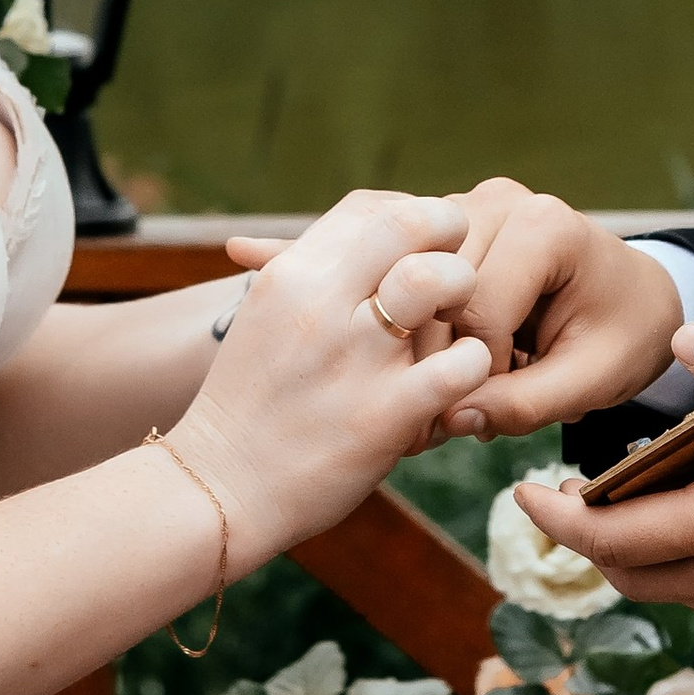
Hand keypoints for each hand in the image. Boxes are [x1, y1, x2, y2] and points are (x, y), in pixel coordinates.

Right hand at [187, 191, 488, 560]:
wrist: (218, 487)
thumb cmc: (248, 404)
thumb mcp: (265, 319)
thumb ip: (312, 278)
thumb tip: (358, 237)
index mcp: (290, 275)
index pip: (369, 206)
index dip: (411, 216)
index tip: (422, 248)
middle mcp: (322, 303)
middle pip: (412, 222)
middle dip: (449, 238)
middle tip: (453, 277)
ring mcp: (356, 357)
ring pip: (442, 280)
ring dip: (463, 296)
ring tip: (456, 326)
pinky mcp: (386, 413)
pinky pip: (462, 364)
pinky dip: (474, 366)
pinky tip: (461, 379)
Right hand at [380, 177, 685, 439]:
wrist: (635, 298)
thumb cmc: (624, 335)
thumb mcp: (592, 381)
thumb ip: (526, 403)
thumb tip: (452, 418)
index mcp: (544, 226)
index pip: (478, 310)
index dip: (482, 371)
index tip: (507, 402)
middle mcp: (497, 200)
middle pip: (435, 295)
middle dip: (447, 361)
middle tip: (471, 408)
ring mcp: (465, 207)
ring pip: (412, 290)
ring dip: (432, 346)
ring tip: (468, 382)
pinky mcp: (444, 228)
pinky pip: (409, 283)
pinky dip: (426, 329)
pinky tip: (455, 358)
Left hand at [512, 324, 693, 616]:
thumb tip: (682, 343)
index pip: (617, 540)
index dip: (558, 522)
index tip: (523, 494)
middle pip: (631, 576)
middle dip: (584, 542)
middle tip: (556, 497)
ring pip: (668, 589)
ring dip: (629, 554)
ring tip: (612, 502)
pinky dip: (673, 562)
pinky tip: (686, 520)